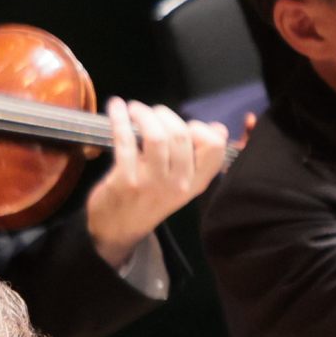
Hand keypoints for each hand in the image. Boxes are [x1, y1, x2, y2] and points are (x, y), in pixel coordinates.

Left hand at [83, 100, 229, 255]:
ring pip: (157, 136)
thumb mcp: (182, 183)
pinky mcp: (126, 180)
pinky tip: (116, 107)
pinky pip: (126, 140)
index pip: (215, 147)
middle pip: (181, 135)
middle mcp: (179, 183)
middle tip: (151, 112)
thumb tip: (219, 128)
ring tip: (135, 109)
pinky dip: (119, 119)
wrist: (118, 229)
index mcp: (196, 182)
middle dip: (164, 114)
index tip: (185, 125)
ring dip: (144, 114)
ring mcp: (152, 183)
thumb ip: (200, 157)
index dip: (201, 128)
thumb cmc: (150, 199)